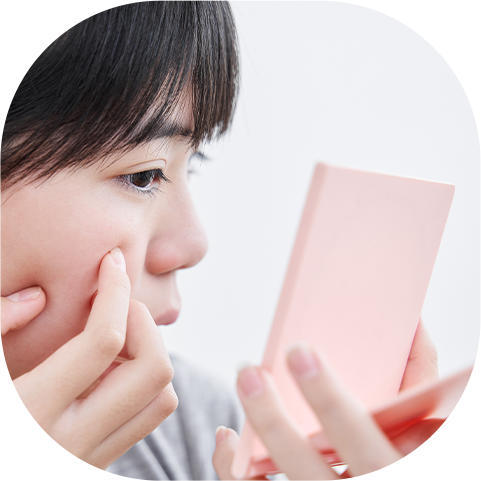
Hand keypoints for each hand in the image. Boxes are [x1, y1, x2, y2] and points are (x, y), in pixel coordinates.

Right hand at [0, 248, 176, 480]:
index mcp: (27, 416)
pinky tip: (104, 372)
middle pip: (153, 370)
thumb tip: (37, 298)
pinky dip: (140, 384)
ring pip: (161, 399)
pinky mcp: (92, 472)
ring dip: (149, 356)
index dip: (115, 290)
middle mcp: (69, 445)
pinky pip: (145, 419)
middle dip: (144, 323)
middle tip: (113, 307)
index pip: (104, 341)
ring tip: (112, 340)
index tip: (110, 263)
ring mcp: (86, 465)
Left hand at [214, 323, 480, 480]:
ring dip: (271, 424)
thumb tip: (410, 320)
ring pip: (306, 476)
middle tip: (299, 352)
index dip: (480, 408)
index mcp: (427, 455)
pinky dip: (235, 467)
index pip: (468, 434)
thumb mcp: (414, 421)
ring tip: (248, 373)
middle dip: (332, 404)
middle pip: (367, 456)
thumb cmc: (391, 448)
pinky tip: (227, 436)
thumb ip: (414, 372)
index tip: (478, 373)